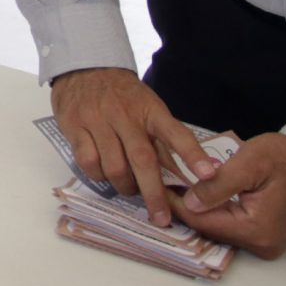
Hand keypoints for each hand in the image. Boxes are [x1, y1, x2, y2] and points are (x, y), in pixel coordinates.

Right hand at [47, 67, 217, 226]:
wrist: (84, 67)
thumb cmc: (122, 94)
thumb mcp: (148, 108)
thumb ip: (162, 140)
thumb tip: (184, 175)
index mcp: (151, 110)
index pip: (176, 134)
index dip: (193, 155)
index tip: (209, 175)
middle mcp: (126, 116)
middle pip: (143, 159)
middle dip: (154, 193)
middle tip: (161, 217)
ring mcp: (99, 121)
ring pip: (114, 167)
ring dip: (124, 187)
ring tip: (129, 190)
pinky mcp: (76, 127)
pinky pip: (88, 163)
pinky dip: (98, 176)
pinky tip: (104, 174)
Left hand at [175, 133, 285, 258]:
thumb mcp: (251, 163)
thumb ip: (218, 184)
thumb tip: (189, 202)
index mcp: (256, 230)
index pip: (203, 222)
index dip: (177, 204)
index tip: (158, 186)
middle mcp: (262, 245)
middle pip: (210, 229)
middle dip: (187, 206)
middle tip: (166, 184)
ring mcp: (266, 244)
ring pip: (221, 228)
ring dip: (202, 209)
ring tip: (181, 186)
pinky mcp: (268, 237)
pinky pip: (234, 226)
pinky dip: (219, 211)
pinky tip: (205, 195)